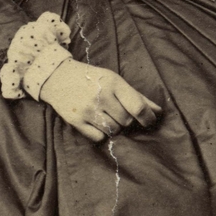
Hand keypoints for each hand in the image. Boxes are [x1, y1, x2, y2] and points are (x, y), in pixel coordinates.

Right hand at [40, 58, 161, 143]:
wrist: (57, 77)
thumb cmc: (92, 79)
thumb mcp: (114, 80)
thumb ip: (136, 96)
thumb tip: (158, 112)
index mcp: (113, 83)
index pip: (138, 107)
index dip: (148, 118)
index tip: (150, 121)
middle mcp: (101, 96)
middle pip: (126, 121)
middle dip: (127, 121)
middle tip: (120, 114)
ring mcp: (87, 110)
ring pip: (113, 131)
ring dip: (114, 127)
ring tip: (107, 116)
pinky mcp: (76, 122)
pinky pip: (98, 137)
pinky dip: (101, 134)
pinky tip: (96, 122)